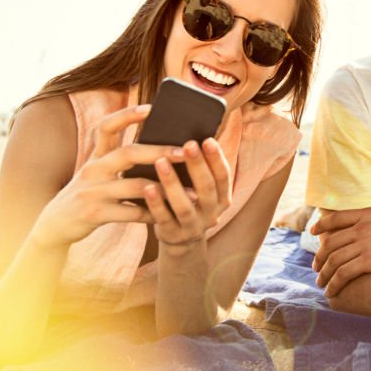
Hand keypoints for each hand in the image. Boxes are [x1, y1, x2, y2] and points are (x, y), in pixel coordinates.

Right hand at [31, 104, 180, 249]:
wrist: (55, 225)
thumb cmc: (88, 194)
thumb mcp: (96, 172)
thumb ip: (120, 160)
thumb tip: (161, 149)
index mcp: (95, 156)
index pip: (106, 126)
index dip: (127, 114)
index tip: (152, 107)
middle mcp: (93, 169)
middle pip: (128, 153)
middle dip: (159, 150)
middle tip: (186, 151)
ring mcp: (93, 191)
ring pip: (134, 186)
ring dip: (166, 188)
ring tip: (193, 191)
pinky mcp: (94, 213)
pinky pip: (131, 213)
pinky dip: (152, 213)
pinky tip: (170, 213)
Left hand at [143, 137, 231, 251]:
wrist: (180, 238)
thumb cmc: (190, 201)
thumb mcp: (202, 189)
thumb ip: (201, 168)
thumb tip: (194, 131)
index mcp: (222, 198)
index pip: (223, 176)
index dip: (217, 159)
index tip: (207, 139)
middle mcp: (212, 213)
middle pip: (206, 188)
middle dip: (197, 165)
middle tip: (188, 144)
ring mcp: (193, 226)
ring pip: (184, 205)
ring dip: (173, 182)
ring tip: (161, 161)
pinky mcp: (173, 235)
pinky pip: (164, 218)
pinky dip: (156, 203)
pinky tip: (147, 187)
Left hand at [310, 208, 370, 296]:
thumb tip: (369, 230)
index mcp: (367, 214)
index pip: (335, 218)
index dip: (321, 225)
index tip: (314, 233)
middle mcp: (363, 227)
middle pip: (331, 242)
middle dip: (320, 257)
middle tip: (316, 268)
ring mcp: (365, 243)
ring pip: (334, 259)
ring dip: (324, 273)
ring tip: (321, 283)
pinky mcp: (370, 260)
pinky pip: (343, 273)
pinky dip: (334, 283)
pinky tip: (331, 291)